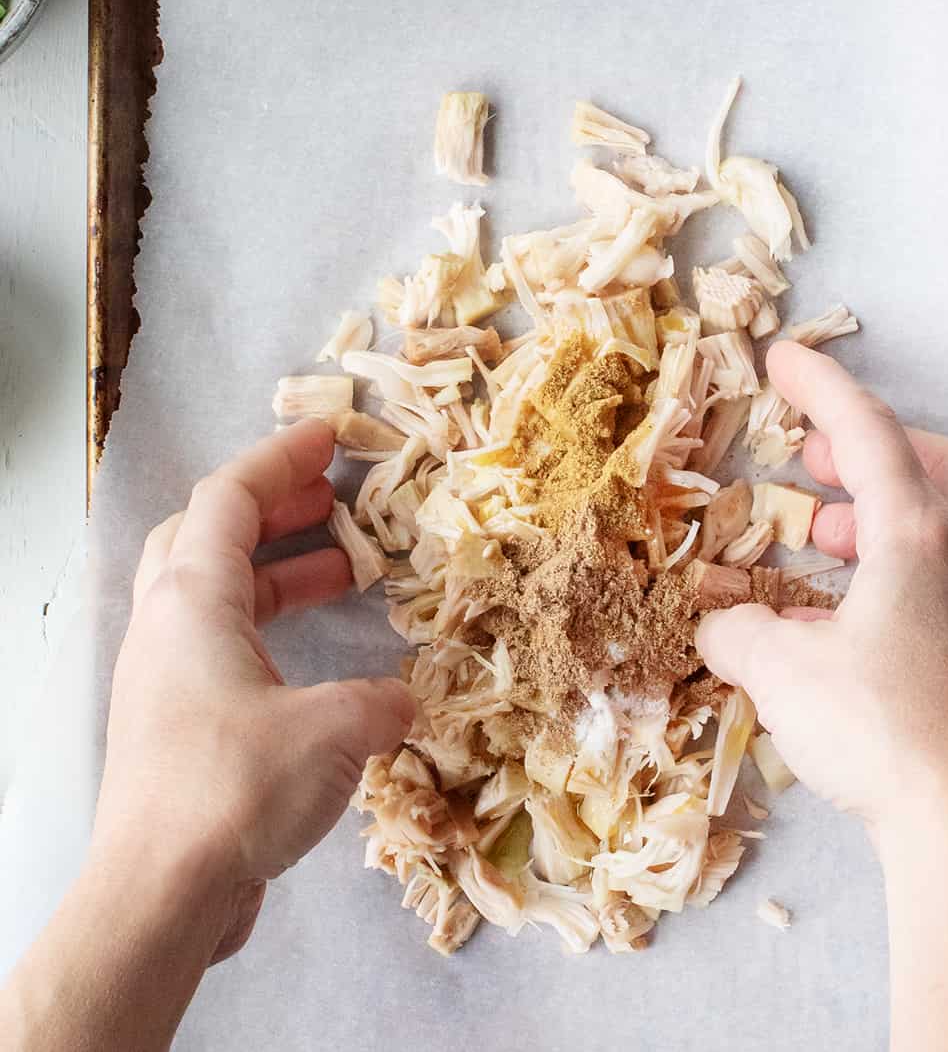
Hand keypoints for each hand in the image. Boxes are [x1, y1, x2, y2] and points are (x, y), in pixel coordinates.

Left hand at [92, 419, 413, 962]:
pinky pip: (220, 645)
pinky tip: (321, 660)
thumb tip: (404, 701)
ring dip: (277, 570)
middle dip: (273, 507)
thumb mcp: (333, 731)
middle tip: (333, 498)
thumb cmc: (233, 789)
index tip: (330, 437)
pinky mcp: (173, 724)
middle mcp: (166, 626)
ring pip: (214, 593)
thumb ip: (382, 700)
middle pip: (208, 534)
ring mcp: (163, 677)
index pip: (228, 496)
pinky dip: (269, 628)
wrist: (156, 895)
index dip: (280, 458)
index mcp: (191, 600)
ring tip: (347, 570)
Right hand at [697, 340, 947, 833]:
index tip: (780, 358)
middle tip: (817, 459)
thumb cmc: (876, 727)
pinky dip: (889, 562)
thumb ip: (735, 631)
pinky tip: (840, 609)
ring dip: (878, 507)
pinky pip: (936, 569)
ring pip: (941, 516)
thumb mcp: (779, 670)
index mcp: (914, 533)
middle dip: (872, 446)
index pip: (867, 431)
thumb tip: (716, 622)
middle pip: (934, 461)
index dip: (818, 386)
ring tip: (822, 534)